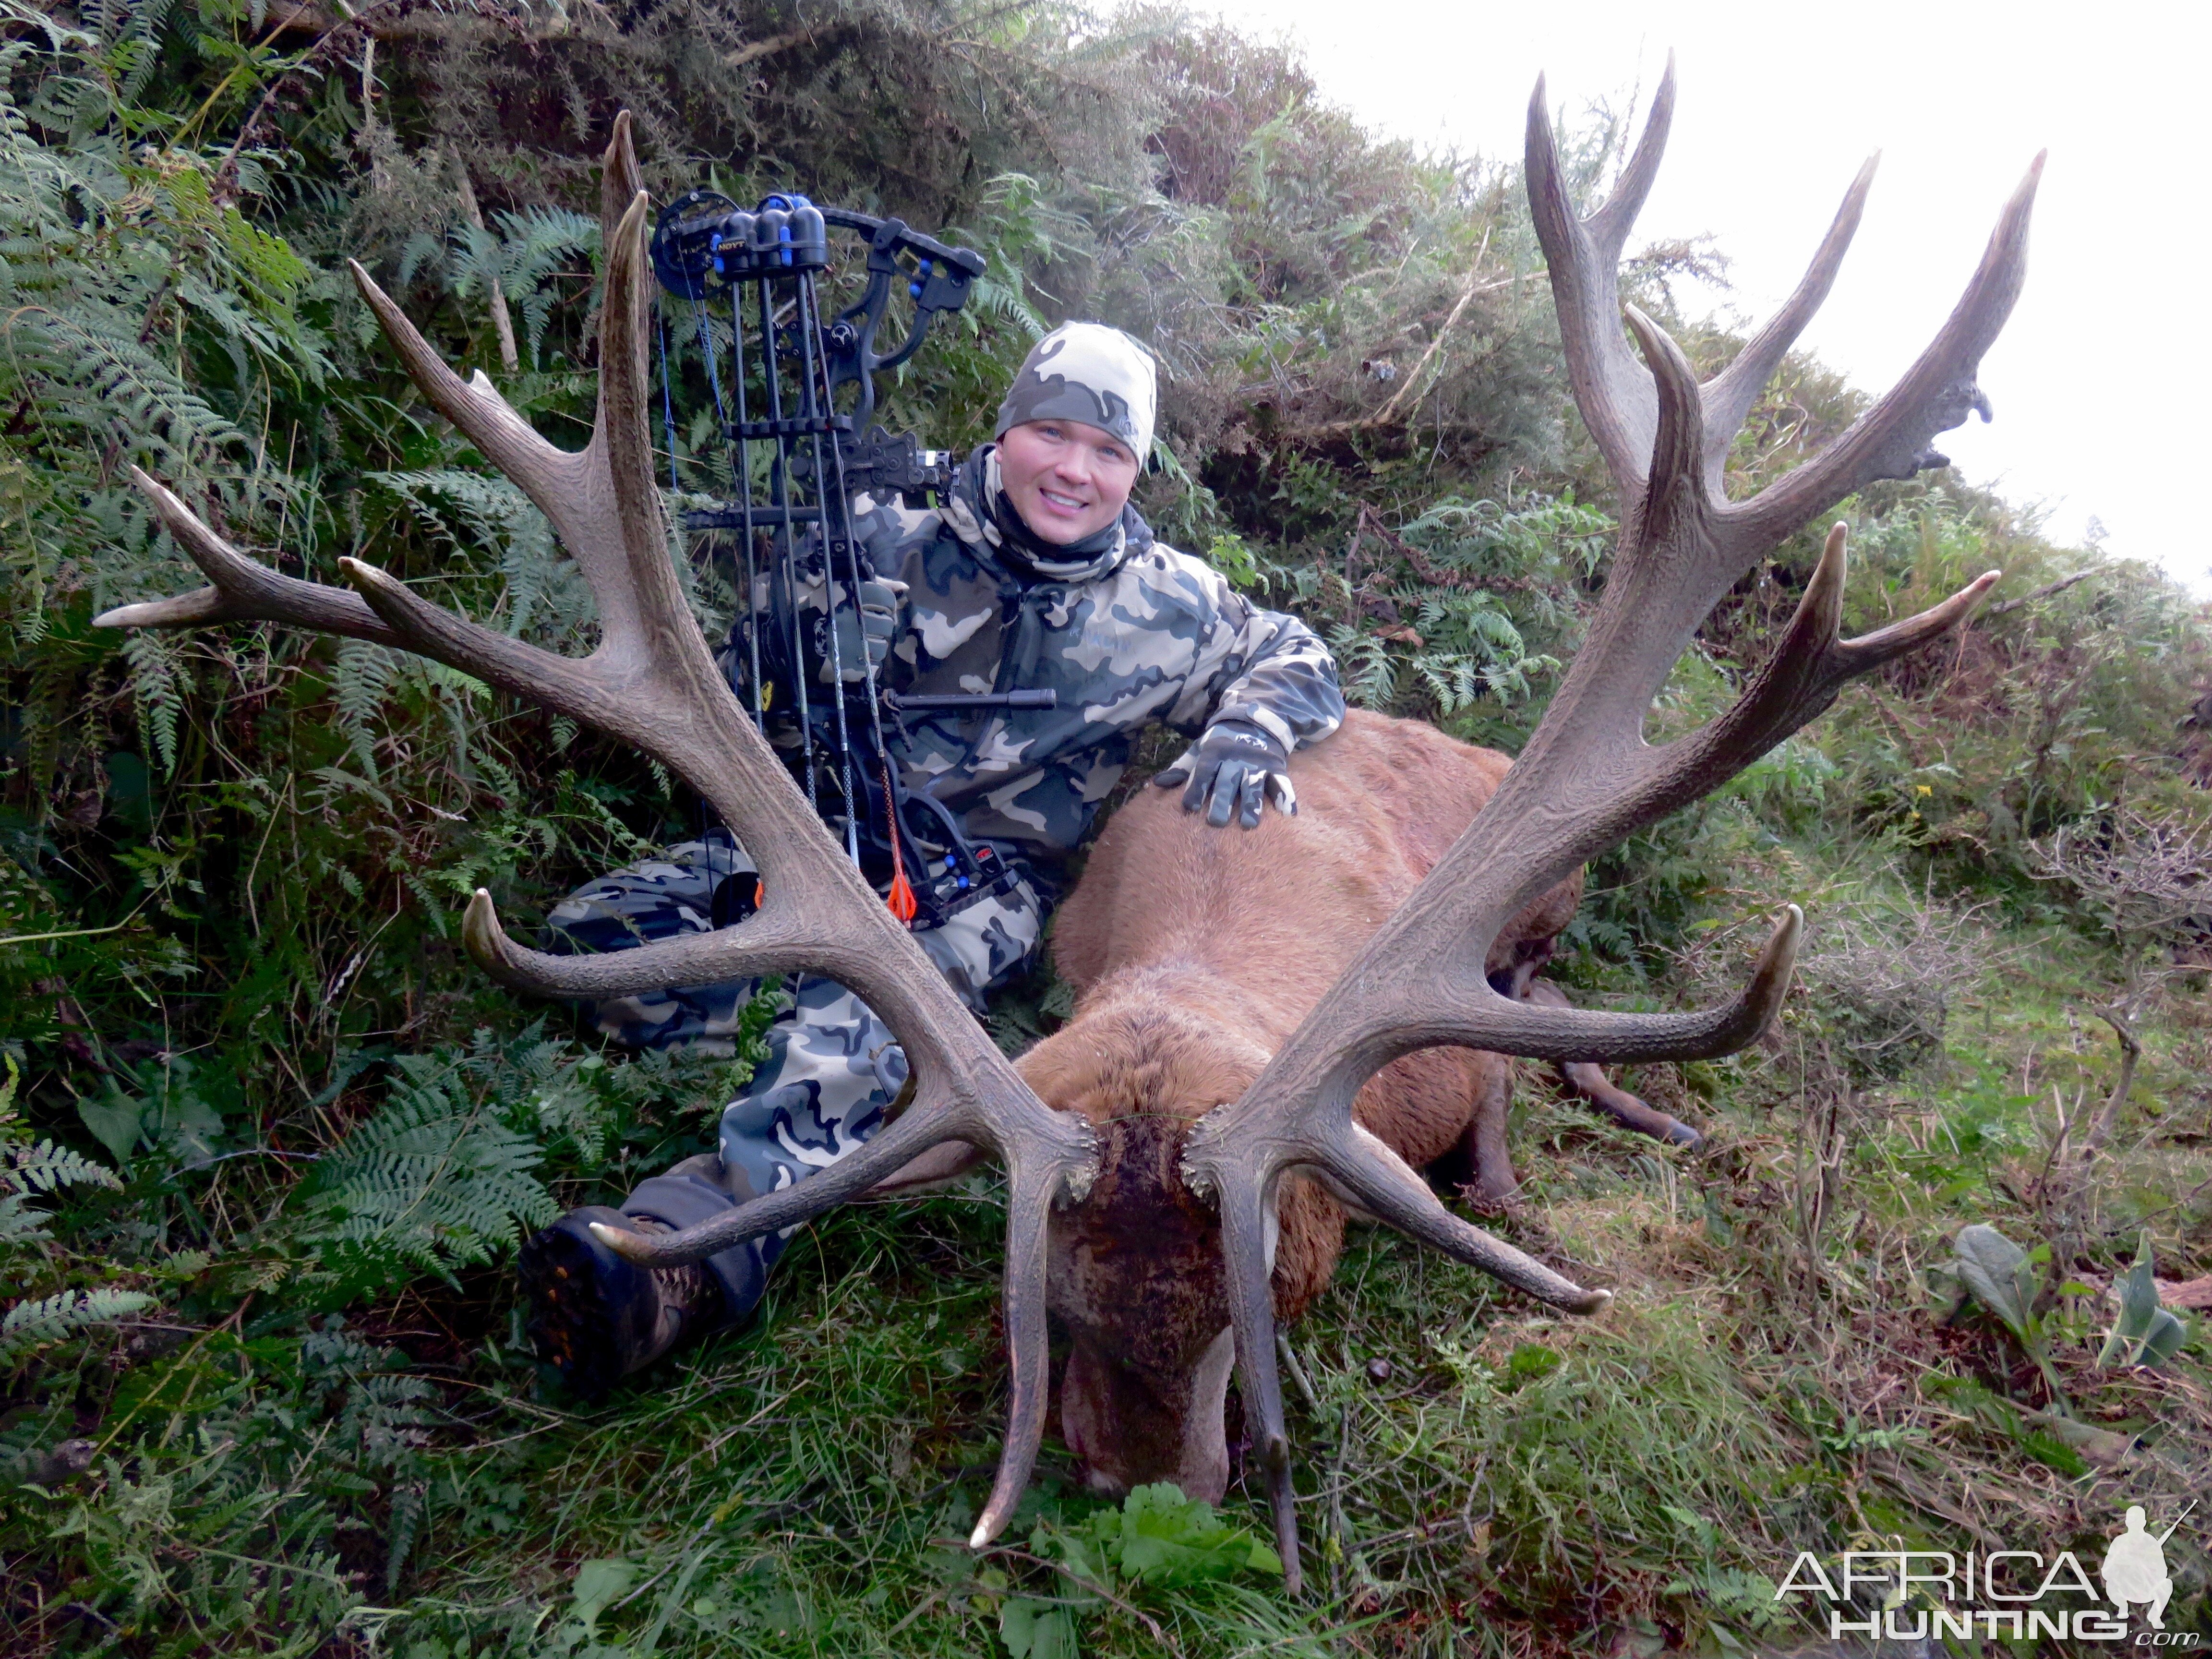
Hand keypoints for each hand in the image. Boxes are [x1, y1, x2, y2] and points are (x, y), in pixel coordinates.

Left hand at [1152, 718, 1296, 828]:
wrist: (1254, 722)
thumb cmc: (1220, 744)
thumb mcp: (1199, 750)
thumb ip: (1181, 768)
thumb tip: (1157, 784)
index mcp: (1214, 752)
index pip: (1203, 772)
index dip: (1196, 788)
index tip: (1189, 807)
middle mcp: (1236, 758)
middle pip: (1227, 782)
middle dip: (1221, 801)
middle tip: (1215, 822)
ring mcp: (1257, 763)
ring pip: (1253, 785)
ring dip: (1251, 805)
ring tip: (1248, 824)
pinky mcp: (1275, 767)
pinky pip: (1281, 782)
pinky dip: (1286, 796)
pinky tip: (1289, 813)